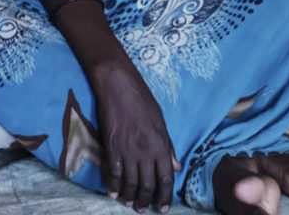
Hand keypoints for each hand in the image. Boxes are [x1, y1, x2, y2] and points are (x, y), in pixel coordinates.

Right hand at [93, 58, 180, 212]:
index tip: (163, 208)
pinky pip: (112, 172)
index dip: (165, 197)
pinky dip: (113, 186)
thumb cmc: (143, 100)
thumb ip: (169, 147)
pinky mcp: (111, 147)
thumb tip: (176, 167)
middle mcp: (146, 151)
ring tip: (129, 204)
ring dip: (129, 196)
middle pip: (147, 184)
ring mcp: (127, 150)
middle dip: (146, 201)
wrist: (119, 86)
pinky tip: (113, 193)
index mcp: (161, 145)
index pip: (166, 178)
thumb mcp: (161, 122)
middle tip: (142, 210)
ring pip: (130, 182)